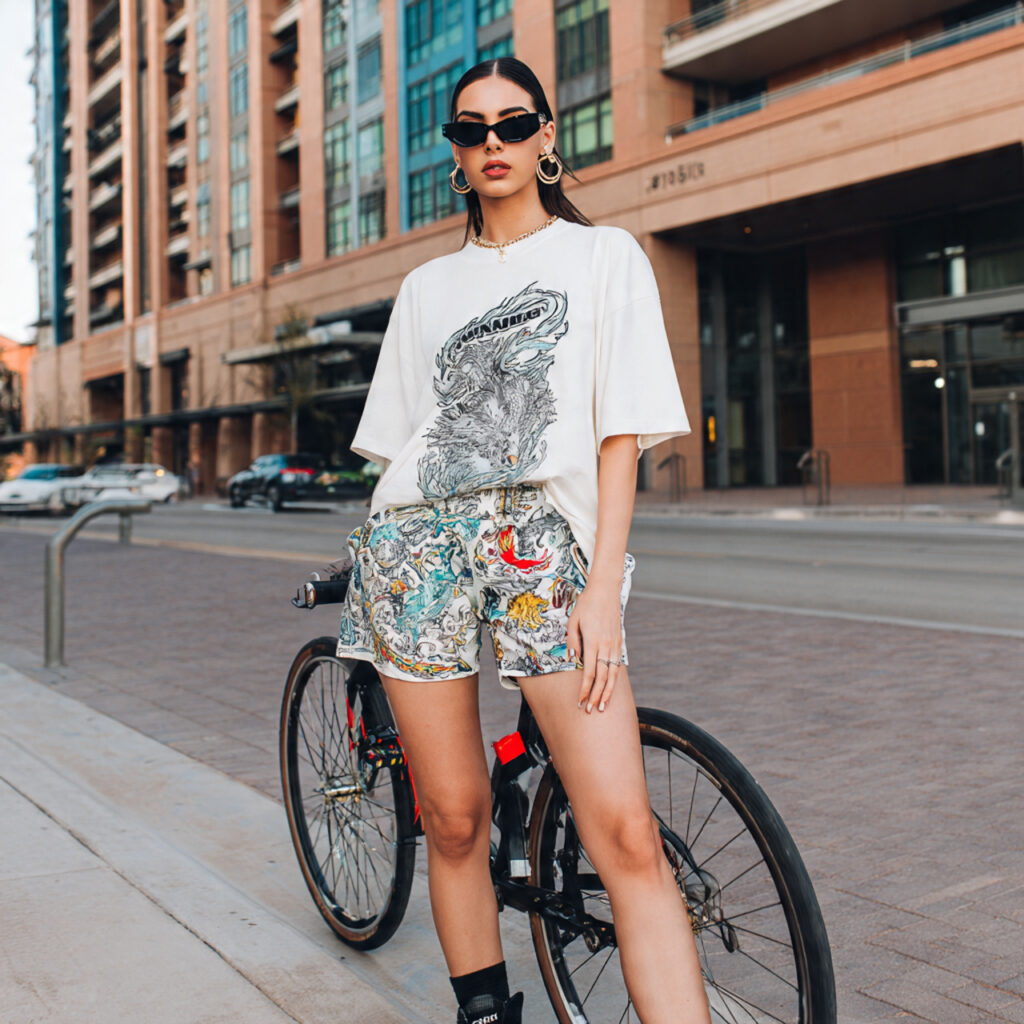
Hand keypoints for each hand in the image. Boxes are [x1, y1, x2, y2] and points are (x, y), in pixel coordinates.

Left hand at [566, 578, 622, 713]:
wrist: (605, 591)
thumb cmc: (586, 605)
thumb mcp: (573, 620)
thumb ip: (572, 641)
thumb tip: (572, 660)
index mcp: (593, 642)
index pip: (589, 673)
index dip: (585, 690)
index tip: (580, 701)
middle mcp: (606, 646)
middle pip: (602, 678)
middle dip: (596, 696)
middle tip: (590, 711)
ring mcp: (615, 645)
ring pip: (613, 675)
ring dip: (608, 692)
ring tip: (602, 706)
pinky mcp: (619, 643)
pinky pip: (618, 666)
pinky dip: (615, 680)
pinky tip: (611, 688)